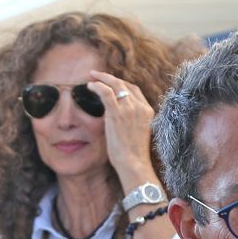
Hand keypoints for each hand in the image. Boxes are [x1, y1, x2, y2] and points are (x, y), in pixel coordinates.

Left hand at [88, 70, 157, 190]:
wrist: (134, 164)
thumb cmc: (132, 155)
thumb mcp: (136, 133)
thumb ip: (128, 120)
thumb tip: (111, 114)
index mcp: (148, 111)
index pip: (134, 90)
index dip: (121, 84)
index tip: (110, 83)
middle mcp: (141, 107)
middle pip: (125, 85)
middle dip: (110, 78)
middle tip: (97, 75)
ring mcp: (130, 109)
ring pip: (115, 85)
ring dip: (102, 78)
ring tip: (91, 77)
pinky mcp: (118, 113)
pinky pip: (106, 92)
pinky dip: (97, 86)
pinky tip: (89, 86)